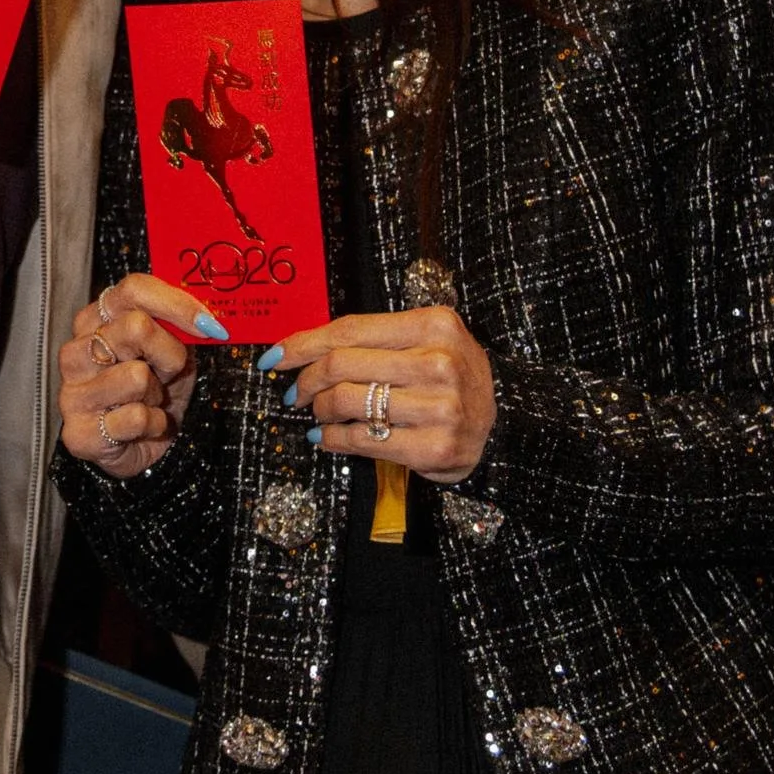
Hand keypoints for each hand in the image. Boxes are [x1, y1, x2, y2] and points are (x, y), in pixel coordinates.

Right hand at [59, 273, 227, 480]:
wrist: (144, 443)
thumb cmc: (157, 388)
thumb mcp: (171, 349)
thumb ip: (178, 324)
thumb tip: (209, 319)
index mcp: (95, 320)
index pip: (133, 289)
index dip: (176, 303)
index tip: (209, 324)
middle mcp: (75, 351)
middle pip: (137, 327)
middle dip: (170, 356)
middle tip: (167, 374)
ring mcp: (71, 392)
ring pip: (137, 376)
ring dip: (157, 396)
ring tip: (148, 403)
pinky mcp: (78, 432)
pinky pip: (136, 417)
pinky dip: (153, 425)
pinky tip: (141, 428)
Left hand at [266, 307, 495, 485]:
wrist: (500, 423)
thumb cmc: (448, 376)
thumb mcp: (424, 341)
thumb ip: (374, 339)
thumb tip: (301, 348)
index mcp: (433, 325)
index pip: (349, 330)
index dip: (303, 343)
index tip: (274, 357)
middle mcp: (440, 363)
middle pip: (342, 365)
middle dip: (307, 381)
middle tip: (296, 394)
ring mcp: (441, 408)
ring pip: (348, 403)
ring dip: (320, 411)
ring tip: (318, 415)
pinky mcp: (436, 449)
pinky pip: (363, 440)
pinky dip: (333, 440)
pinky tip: (328, 439)